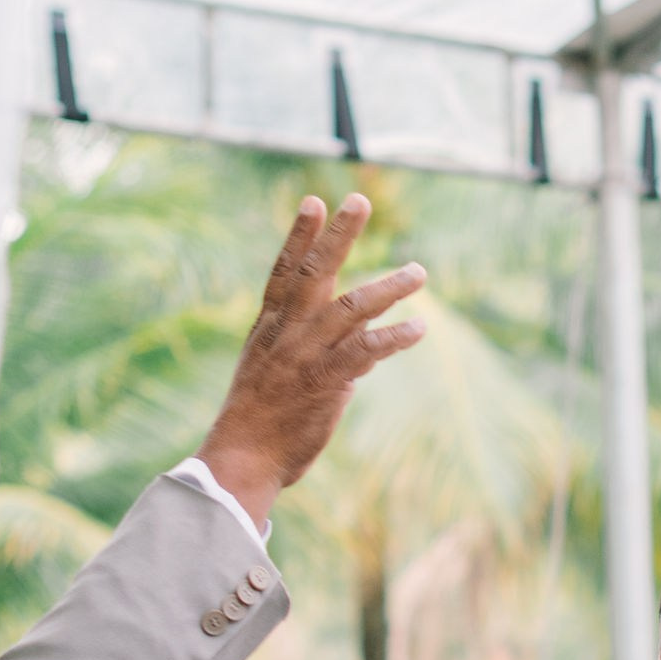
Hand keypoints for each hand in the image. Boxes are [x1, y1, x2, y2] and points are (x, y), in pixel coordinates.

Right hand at [196, 195, 426, 517]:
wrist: (242, 459)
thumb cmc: (261, 422)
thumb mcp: (279, 376)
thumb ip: (322, 356)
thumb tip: (363, 355)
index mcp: (268, 327)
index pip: (283, 271)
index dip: (299, 236)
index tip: (314, 201)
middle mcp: (285, 333)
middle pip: (314, 273)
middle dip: (337, 235)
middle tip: (359, 200)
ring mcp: (303, 355)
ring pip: (349, 308)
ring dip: (387, 287)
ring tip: (418, 271)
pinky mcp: (324, 382)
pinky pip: (365, 352)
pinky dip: (394, 337)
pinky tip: (418, 326)